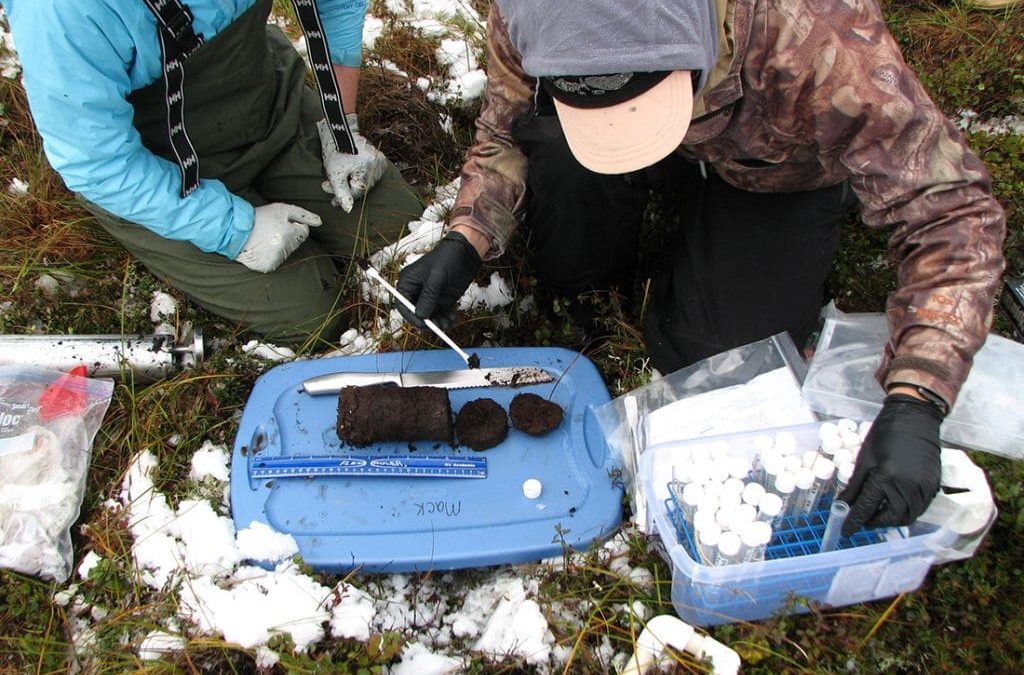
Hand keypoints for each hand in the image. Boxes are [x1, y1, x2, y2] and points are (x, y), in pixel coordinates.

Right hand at [234, 203, 320, 272]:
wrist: (235, 230)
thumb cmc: (260, 218)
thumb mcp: (282, 210)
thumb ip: (303, 215)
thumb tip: (319, 222)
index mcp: (291, 233)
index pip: (303, 233)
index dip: (293, 226)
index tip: (280, 224)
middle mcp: (285, 248)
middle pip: (296, 244)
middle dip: (287, 237)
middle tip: (271, 231)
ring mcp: (277, 259)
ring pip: (286, 253)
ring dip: (279, 247)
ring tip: (265, 239)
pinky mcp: (268, 267)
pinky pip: (276, 262)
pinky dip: (270, 257)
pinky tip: (262, 249)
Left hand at [318, 115, 386, 212]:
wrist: (339, 131)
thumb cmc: (335, 151)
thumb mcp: (335, 175)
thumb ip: (342, 193)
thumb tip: (348, 210)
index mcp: (368, 170)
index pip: (357, 193)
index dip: (343, 197)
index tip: (331, 200)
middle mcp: (378, 166)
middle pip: (361, 187)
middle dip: (345, 188)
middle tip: (329, 186)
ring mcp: (380, 161)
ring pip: (365, 181)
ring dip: (351, 182)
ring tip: (338, 177)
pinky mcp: (379, 158)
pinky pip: (369, 174)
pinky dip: (358, 175)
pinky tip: (349, 171)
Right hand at [395, 231, 482, 328]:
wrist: (467, 253)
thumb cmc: (448, 258)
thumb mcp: (436, 276)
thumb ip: (428, 296)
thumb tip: (421, 316)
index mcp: (408, 282)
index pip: (403, 304)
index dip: (411, 316)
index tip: (422, 324)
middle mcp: (416, 292)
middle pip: (416, 314)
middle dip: (427, 322)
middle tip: (439, 327)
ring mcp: (429, 297)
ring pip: (429, 317)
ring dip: (438, 323)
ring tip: (449, 323)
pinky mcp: (442, 301)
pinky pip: (441, 315)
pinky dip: (446, 319)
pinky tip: (453, 317)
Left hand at [839, 393, 942, 535]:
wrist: (914, 418)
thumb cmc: (885, 434)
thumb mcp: (864, 459)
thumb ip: (854, 486)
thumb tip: (842, 505)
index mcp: (886, 478)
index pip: (867, 508)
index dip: (855, 521)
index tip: (846, 530)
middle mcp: (908, 486)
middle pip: (891, 517)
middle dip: (876, 522)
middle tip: (864, 520)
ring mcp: (924, 487)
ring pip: (908, 516)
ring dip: (892, 519)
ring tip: (878, 514)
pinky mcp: (933, 484)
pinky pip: (920, 507)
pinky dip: (907, 511)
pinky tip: (895, 506)